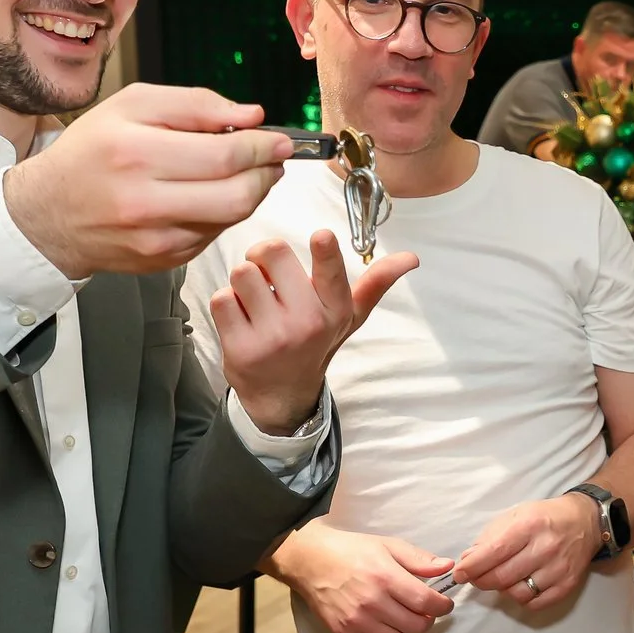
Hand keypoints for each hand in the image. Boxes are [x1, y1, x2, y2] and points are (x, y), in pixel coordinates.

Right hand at [1, 82, 293, 277]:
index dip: (264, 146)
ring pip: (231, 218)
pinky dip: (224, 214)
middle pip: (237, 193)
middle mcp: (144, 200)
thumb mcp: (132, 105)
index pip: (225, 153)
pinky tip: (212, 196)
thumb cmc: (91, 151)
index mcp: (135, 152)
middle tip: (273, 158)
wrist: (48, 213)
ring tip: (248, 173)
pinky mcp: (162, 260)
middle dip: (267, 173)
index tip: (280, 139)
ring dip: (252, 194)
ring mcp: (154, 237)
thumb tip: (251, 114)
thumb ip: (195, 104)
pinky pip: (213, 235)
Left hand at [212, 230, 417, 434]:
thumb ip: (376, 283)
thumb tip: (412, 257)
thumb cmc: (314, 342)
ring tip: (255, 302)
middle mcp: (307, 324)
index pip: (331, 275)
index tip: (322, 236)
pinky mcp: (242, 349)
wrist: (282, 396)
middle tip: (268, 277)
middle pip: (270, 251)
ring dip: (242, 282)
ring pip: (241, 273)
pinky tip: (241, 321)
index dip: (325, 252)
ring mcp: (273, 338)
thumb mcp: (348, 316)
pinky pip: (222, 299)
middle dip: (263, 257)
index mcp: (335, 310)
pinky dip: (226, 305)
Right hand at [271, 523, 455, 632]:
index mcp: (386, 578)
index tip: (444, 603)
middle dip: (427, 619)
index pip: (426, 602)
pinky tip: (383, 622)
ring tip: (402, 615)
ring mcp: (357, 621)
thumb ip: (419, 559)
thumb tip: (447, 566)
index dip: (442, 606)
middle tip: (423, 609)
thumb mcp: (387, 546)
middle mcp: (372, 603)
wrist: (310, 561)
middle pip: (416, 626)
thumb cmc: (351, 550)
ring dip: (406, 629)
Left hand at [454, 493, 600, 611]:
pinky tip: (522, 585)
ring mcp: (559, 568)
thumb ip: (489, 538)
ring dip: (503, 589)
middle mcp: (545, 547)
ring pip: (517, 593)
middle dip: (482, 581)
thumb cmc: (543, 518)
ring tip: (504, 577)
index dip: (472, 567)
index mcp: (529, 525)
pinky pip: (535, 603)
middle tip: (476, 578)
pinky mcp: (567, 584)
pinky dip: (522, 598)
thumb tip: (468, 560)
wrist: (585, 522)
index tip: (460, 574)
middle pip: (502, 577)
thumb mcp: (515, 516)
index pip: (494, 552)